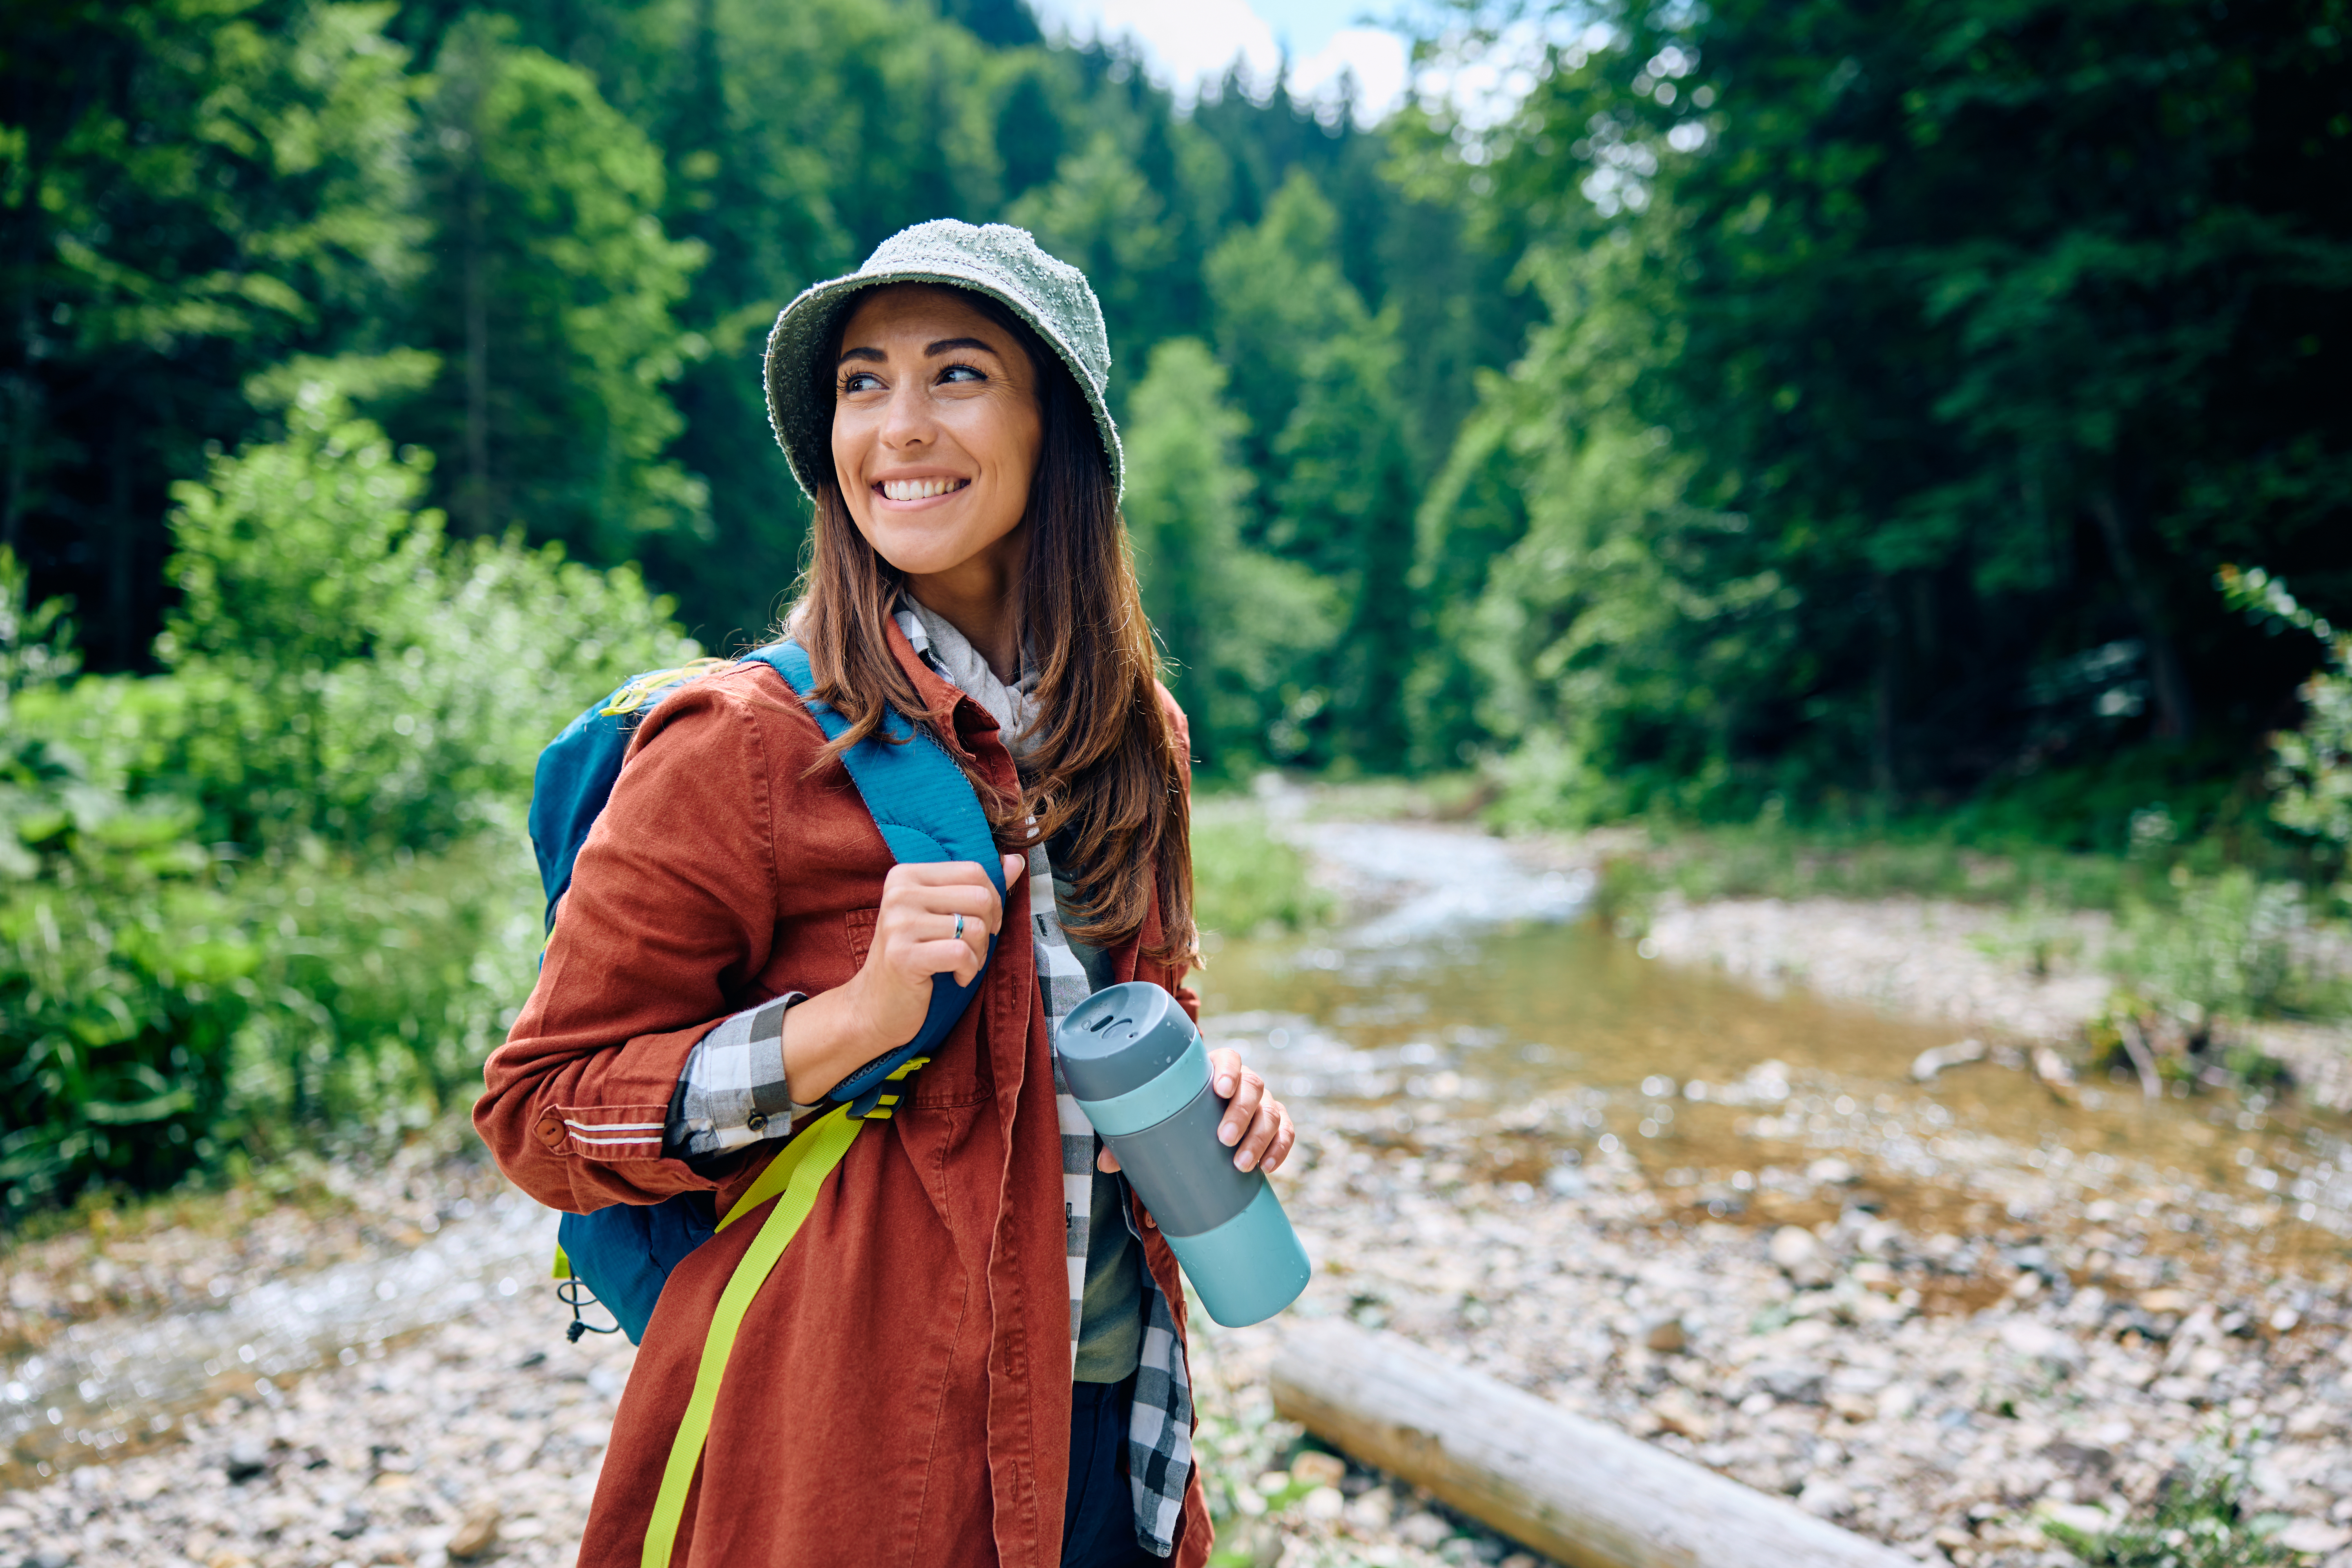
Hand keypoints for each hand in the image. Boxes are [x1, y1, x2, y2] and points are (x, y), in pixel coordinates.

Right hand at [845, 855, 1024, 1053]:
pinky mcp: (903, 956)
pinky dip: (969, 970)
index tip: (982, 922)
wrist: (876, 1005)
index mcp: (906, 875)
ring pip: (974, 927)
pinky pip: (961, 953)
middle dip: (988, 928)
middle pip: (979, 896)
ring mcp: (898, 924)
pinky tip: (956, 977)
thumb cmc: (914, 958)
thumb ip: (977, 886)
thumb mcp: (943, 915)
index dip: (992, 899)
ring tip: (962, 964)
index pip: (973, 870)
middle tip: (973, 948)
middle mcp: (899, 893)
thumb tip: (1015, 861)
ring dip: (979, 953)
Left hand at [1095, 1044, 1295, 1181]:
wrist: (1204, 1134)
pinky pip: (1286, 1132)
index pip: (1229, 1058)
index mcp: (1214, 1071)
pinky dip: (1280, 1148)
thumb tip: (1107, 1166)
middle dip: (1241, 1111)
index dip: (1227, 1071)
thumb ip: (1131, 1139)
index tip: (1218, 1090)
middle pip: (1253, 1086)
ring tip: (1241, 1164)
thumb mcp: (1156, 1125)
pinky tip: (1268, 1168)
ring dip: (1260, 1137)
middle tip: (1224, 1138)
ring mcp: (1263, 1104)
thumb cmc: (1176, 1120)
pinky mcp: (1277, 1125)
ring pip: (1271, 1112)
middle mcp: (1243, 1083)